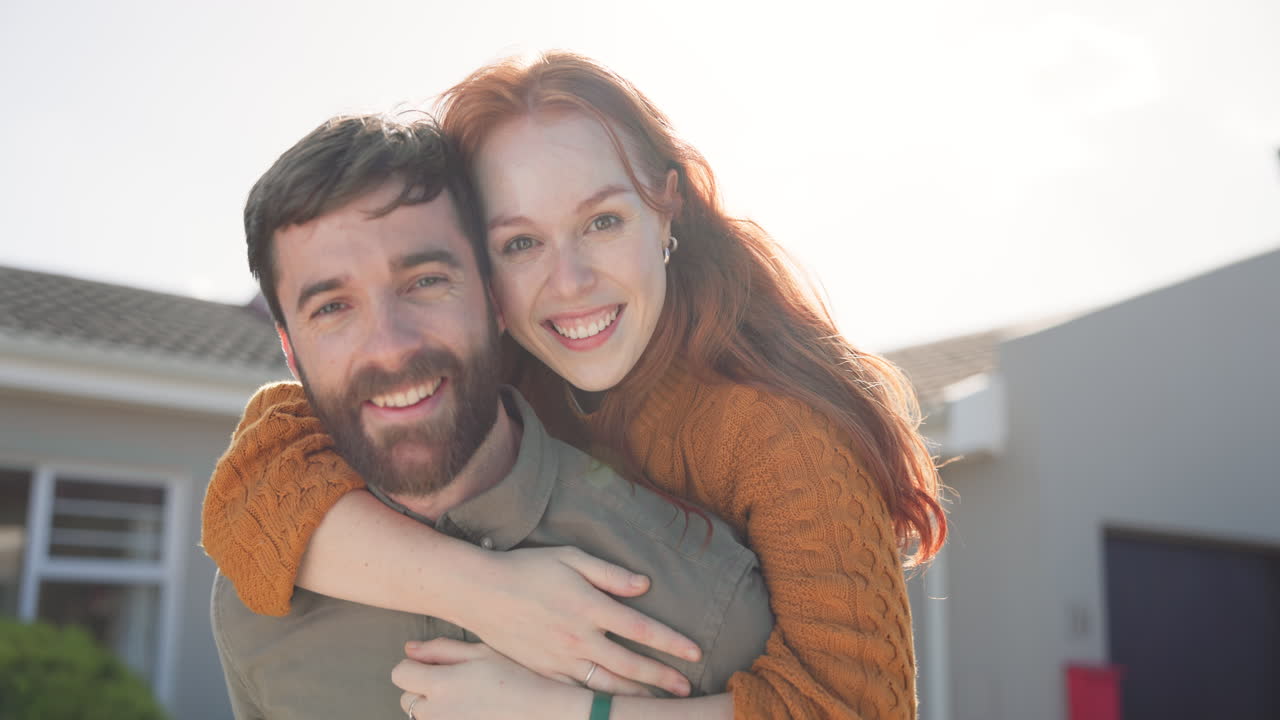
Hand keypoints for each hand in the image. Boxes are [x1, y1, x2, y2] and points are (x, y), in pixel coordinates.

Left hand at [394, 639, 587, 719]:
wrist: (541, 712)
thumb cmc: (515, 677)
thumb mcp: (481, 653)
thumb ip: (441, 649)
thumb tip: (409, 649)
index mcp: (441, 684)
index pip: (399, 673)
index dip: (415, 666)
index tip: (433, 665)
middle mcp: (436, 712)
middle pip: (406, 698)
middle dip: (423, 688)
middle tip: (454, 683)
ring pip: (420, 716)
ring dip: (432, 707)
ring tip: (463, 699)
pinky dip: (445, 718)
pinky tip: (469, 712)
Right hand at [458, 546, 698, 695]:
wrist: (479, 591)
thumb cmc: (527, 568)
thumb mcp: (571, 558)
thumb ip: (610, 574)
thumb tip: (645, 585)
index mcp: (589, 607)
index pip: (641, 629)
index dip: (671, 642)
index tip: (694, 653)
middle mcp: (578, 638)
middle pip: (630, 665)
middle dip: (662, 678)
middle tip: (685, 689)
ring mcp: (560, 659)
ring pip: (607, 685)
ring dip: (636, 694)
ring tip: (660, 701)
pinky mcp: (543, 671)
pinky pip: (578, 691)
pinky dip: (601, 700)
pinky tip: (616, 703)